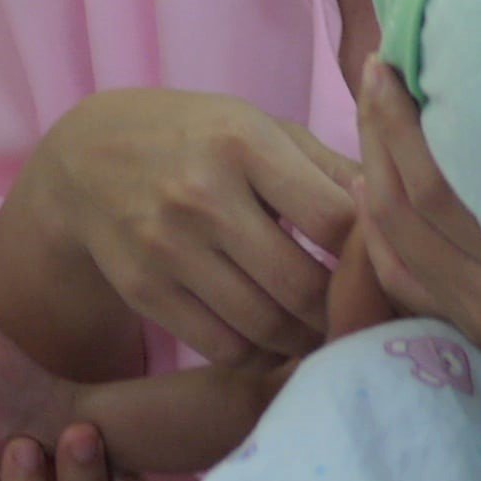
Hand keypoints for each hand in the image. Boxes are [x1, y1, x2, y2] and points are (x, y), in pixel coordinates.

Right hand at [27, 88, 361, 367]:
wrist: (87, 159)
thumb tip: (393, 208)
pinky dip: (261, 353)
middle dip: (342, 311)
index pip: (333, 219)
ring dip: (306, 339)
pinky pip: (223, 345)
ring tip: (324, 330)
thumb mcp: (258, 127)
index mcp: (244, 143)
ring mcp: (169, 247)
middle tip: (363, 317)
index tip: (381, 265)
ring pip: (265, 324)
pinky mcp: (144, 290)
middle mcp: (204, 196)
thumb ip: (326, 166)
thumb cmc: (197, 138)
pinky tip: (275, 337)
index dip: (367, 252)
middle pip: (302, 284)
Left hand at [350, 56, 480, 461]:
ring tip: (373, 112)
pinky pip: (408, 283)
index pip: (435, 185)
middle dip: (378, 130)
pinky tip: (376, 190)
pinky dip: (381, 234)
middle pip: (401, 210)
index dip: (401, 120)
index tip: (393, 57)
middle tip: (374, 66)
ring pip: (395, 248)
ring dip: (373, 174)